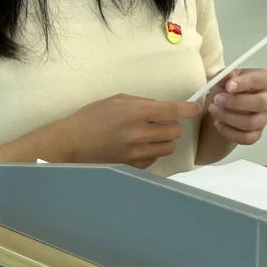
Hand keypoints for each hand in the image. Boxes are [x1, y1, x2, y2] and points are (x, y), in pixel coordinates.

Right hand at [55, 94, 200, 168]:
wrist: (70, 143)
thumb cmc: (91, 117)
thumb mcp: (118, 100)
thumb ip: (143, 103)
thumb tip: (162, 108)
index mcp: (137, 113)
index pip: (173, 111)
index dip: (188, 109)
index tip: (196, 107)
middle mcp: (139, 134)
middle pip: (175, 131)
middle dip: (172, 125)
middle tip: (161, 122)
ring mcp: (135, 152)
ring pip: (168, 147)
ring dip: (165, 140)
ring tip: (152, 135)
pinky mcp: (131, 166)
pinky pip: (154, 160)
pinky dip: (153, 153)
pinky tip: (141, 146)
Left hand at [207, 68, 266, 146]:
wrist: (221, 107)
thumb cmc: (226, 90)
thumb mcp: (223, 79)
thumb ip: (225, 76)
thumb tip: (228, 76)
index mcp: (264, 81)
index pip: (262, 80)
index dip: (245, 83)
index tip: (228, 86)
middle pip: (260, 103)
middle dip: (236, 102)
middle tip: (217, 100)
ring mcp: (263, 118)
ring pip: (251, 122)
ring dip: (228, 117)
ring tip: (214, 110)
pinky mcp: (256, 134)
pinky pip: (246, 138)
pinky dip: (229, 132)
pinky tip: (218, 124)